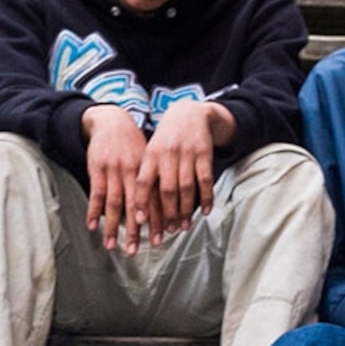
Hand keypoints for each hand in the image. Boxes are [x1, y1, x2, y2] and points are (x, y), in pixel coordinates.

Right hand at [83, 106, 149, 251]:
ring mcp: (114, 171)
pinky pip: (96, 194)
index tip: (161, 240)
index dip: (157, 221)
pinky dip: (93, 211)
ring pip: (114, 204)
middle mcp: (132, 173)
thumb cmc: (133, 144)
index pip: (155, 201)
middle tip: (134, 251)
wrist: (112, 121)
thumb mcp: (149, 159)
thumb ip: (155, 181)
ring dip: (112, 227)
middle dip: (135, 231)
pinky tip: (93, 226)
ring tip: (111, 246)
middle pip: (135, 207)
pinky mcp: (97, 169)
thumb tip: (166, 208)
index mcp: (148, 171)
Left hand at [139, 98, 226, 241]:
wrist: (188, 113)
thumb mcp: (151, 152)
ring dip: (185, 211)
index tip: (139, 222)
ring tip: (184, 227)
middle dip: (167, 215)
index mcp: (150, 155)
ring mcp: (186, 154)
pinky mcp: (204, 154)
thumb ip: (146, 175)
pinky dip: (206, 198)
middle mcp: (167, 155)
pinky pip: (205, 180)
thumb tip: (138, 208)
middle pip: (166, 190)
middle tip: (167, 233)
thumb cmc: (166, 140)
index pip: (144, 182)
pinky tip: (205, 212)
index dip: (141, 202)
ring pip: (186, 188)